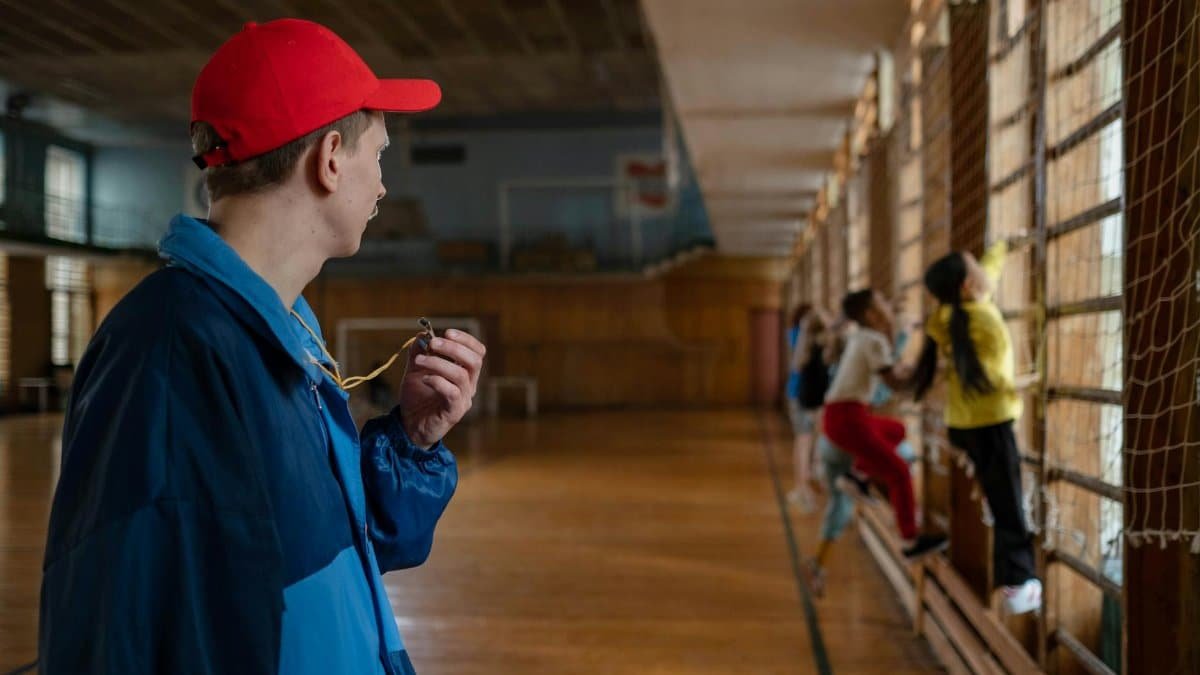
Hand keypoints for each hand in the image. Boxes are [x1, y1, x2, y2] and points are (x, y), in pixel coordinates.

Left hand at [398, 329, 485, 448]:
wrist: (409, 426)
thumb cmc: (417, 398)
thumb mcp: (415, 369)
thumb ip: (419, 351)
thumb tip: (423, 334)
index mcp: (465, 373)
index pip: (478, 352)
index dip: (466, 340)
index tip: (447, 332)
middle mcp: (469, 386)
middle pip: (475, 361)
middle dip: (453, 348)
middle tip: (433, 343)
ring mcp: (464, 400)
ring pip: (461, 375)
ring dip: (438, 363)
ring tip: (419, 360)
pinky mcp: (454, 412)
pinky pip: (452, 393)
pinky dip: (437, 381)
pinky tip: (424, 378)